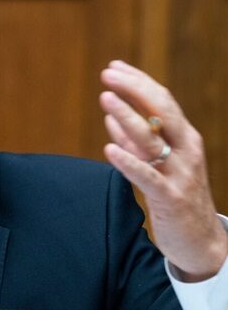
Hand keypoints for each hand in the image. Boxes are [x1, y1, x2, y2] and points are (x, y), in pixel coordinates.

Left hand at [99, 60, 227, 281]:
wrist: (203, 243)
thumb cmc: (177, 198)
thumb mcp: (158, 164)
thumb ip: (136, 142)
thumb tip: (111, 118)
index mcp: (185, 139)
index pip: (162, 101)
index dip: (138, 82)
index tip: (114, 66)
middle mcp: (187, 150)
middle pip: (162, 110)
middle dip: (133, 88)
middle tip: (107, 74)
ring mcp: (180, 173)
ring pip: (152, 138)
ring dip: (126, 115)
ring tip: (105, 98)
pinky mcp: (170, 198)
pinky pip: (147, 176)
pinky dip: (128, 161)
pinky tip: (109, 148)